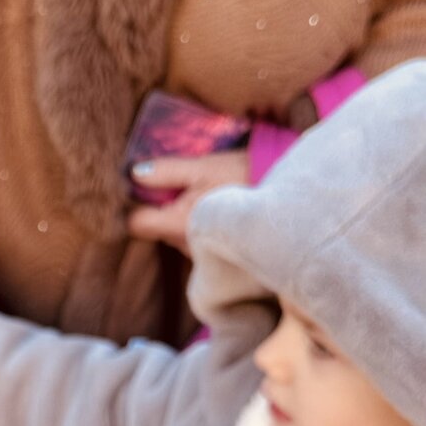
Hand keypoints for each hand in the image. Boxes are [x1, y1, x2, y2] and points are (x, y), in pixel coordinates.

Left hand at [126, 148, 249, 252]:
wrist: (291, 202)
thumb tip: (135, 173)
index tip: (144, 189)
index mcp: (176, 224)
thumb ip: (167, 172)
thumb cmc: (245, 178)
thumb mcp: (203, 167)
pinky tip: (221, 209)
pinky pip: (199, 240)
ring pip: (179, 234)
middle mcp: (185, 246)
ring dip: (186, 216)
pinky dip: (203, 225)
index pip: (136, 223)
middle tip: (185, 184)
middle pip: (159, 228)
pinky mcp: (219, 257)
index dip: (135, 205)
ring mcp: (203, 255)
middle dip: (165, 208)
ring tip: (209, 194)